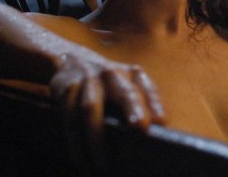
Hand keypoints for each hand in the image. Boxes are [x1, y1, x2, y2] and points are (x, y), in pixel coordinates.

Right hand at [49, 53, 164, 168]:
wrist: (72, 60)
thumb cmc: (110, 84)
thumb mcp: (130, 86)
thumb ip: (146, 103)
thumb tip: (160, 126)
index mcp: (134, 75)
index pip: (148, 89)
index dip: (155, 104)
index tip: (161, 121)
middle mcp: (113, 74)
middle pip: (124, 92)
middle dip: (133, 109)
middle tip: (140, 129)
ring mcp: (89, 79)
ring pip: (90, 109)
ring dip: (96, 139)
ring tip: (102, 167)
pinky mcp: (66, 88)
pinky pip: (69, 118)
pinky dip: (75, 142)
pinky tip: (80, 161)